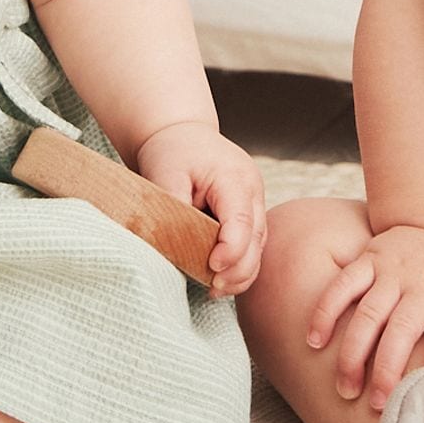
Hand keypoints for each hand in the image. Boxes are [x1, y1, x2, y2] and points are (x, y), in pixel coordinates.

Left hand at [135, 122, 266, 295]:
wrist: (181, 133)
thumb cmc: (172, 151)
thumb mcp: (165, 172)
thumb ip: (173, 207)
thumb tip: (179, 244)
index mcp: (235, 177)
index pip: (242, 221)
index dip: (231, 250)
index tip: (211, 268)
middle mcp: (252, 190)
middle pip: (256, 239)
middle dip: (238, 269)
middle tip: (212, 288)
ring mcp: (255, 202)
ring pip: (258, 247)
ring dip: (241, 272)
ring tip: (215, 289)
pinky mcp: (249, 213)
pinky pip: (251, 245)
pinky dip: (239, 264)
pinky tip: (221, 279)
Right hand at [308, 220, 423, 411]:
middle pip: (404, 327)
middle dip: (388, 368)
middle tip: (378, 404)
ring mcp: (393, 268)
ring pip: (368, 311)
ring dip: (354, 351)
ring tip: (345, 386)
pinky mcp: (369, 258)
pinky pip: (342, 284)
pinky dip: (326, 311)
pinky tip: (315, 341)